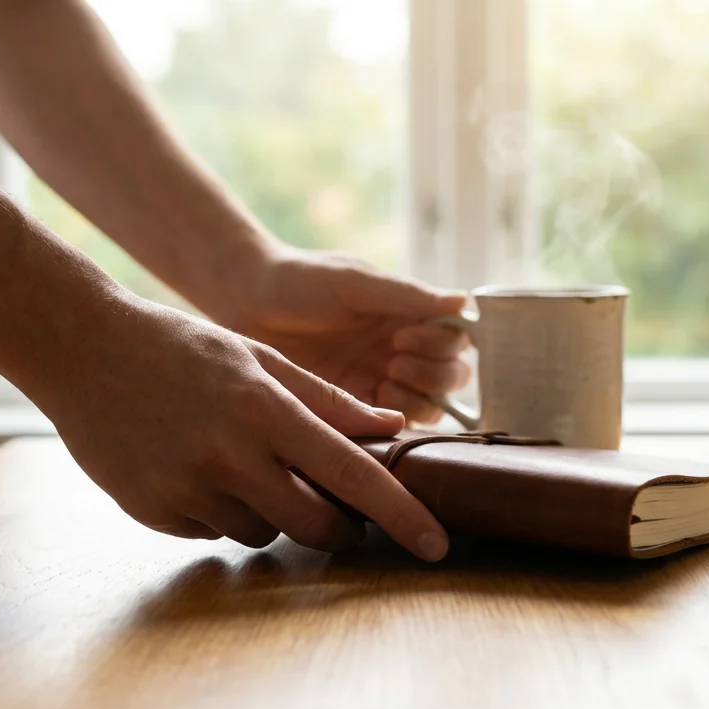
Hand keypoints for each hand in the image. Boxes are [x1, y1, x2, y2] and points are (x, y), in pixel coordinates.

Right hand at [32, 295, 450, 560]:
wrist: (81, 349)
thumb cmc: (180, 347)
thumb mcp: (259, 358)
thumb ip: (328, 399)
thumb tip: (392, 428)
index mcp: (266, 410)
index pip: (353, 474)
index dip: (402, 514)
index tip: (436, 544)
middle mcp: (230, 456)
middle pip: (316, 525)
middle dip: (339, 527)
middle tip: (337, 509)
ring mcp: (188, 489)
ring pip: (263, 533)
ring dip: (271, 513)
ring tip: (240, 463)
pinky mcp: (154, 512)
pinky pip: (213, 533)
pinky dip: (221, 511)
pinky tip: (196, 467)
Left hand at [198, 244, 470, 424]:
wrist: (243, 302)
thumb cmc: (299, 280)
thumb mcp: (354, 282)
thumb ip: (407, 295)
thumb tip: (465, 302)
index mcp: (408, 315)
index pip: (455, 340)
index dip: (441, 345)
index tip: (403, 337)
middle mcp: (401, 350)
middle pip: (451, 378)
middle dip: (433, 375)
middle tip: (393, 362)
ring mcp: (379, 382)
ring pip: (427, 407)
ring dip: (417, 402)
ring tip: (383, 383)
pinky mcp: (352, 408)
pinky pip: (388, 428)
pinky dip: (391, 426)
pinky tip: (369, 412)